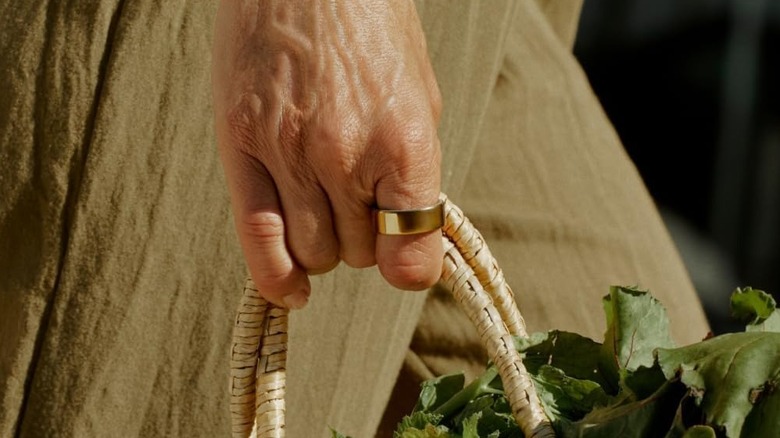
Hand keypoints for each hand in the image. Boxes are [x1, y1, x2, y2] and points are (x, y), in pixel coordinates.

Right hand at [212, 0, 442, 308]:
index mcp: (403, 141)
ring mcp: (288, 152)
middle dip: (362, 237)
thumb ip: (417, 172)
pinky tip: (289, 289)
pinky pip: (257, 236)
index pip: (412, 253)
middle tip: (357, 198)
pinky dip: (275, 276)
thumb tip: (411, 233)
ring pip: (312, 253)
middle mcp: (344, 155)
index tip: (402, 253)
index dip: (409, 263)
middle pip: (357, 253)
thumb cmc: (372, 30)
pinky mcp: (241, 143)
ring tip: (324, 204)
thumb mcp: (421, 95)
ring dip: (324, 243)